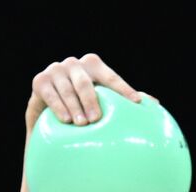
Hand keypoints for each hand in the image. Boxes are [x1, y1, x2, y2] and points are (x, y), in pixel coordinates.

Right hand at [25, 54, 158, 131]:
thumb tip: (155, 104)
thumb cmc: (83, 105)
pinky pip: (50, 94)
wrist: (48, 111)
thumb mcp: (103, 102)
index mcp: (93, 65)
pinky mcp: (40, 81)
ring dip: (75, 106)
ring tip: (82, 123)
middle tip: (97, 118)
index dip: (123, 89)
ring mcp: (56, 70)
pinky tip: (66, 120)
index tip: (135, 102)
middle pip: (85, 81)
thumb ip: (124, 100)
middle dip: (92, 99)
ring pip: (67, 88)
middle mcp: (74, 64)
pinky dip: (58, 106)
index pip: (111, 77)